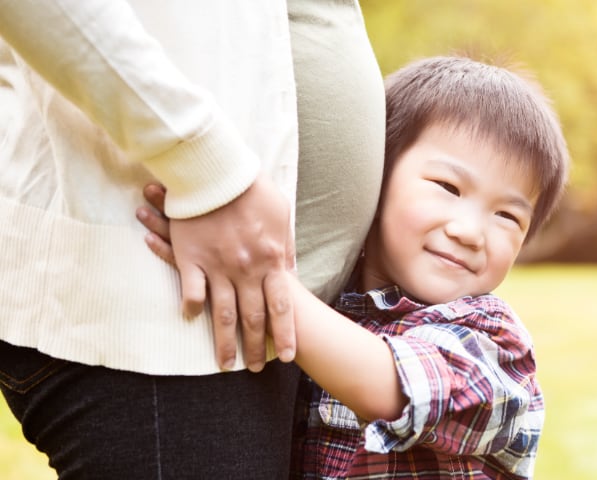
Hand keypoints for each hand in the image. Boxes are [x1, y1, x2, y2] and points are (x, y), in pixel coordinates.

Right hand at [137, 175, 296, 371]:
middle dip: (256, 348)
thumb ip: (285, 248)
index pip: (282, 307)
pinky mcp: (192, 259)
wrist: (219, 171)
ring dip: (225, 343)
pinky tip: (192, 321)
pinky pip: (192, 292)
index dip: (286, 334)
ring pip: (223, 315)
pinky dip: (192, 309)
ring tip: (225, 364)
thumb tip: (289, 271)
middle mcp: (247, 270)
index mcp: (272, 260)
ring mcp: (218, 266)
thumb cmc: (253, 190)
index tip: (288, 357)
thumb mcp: (281, 217)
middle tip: (254, 370)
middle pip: (254, 318)